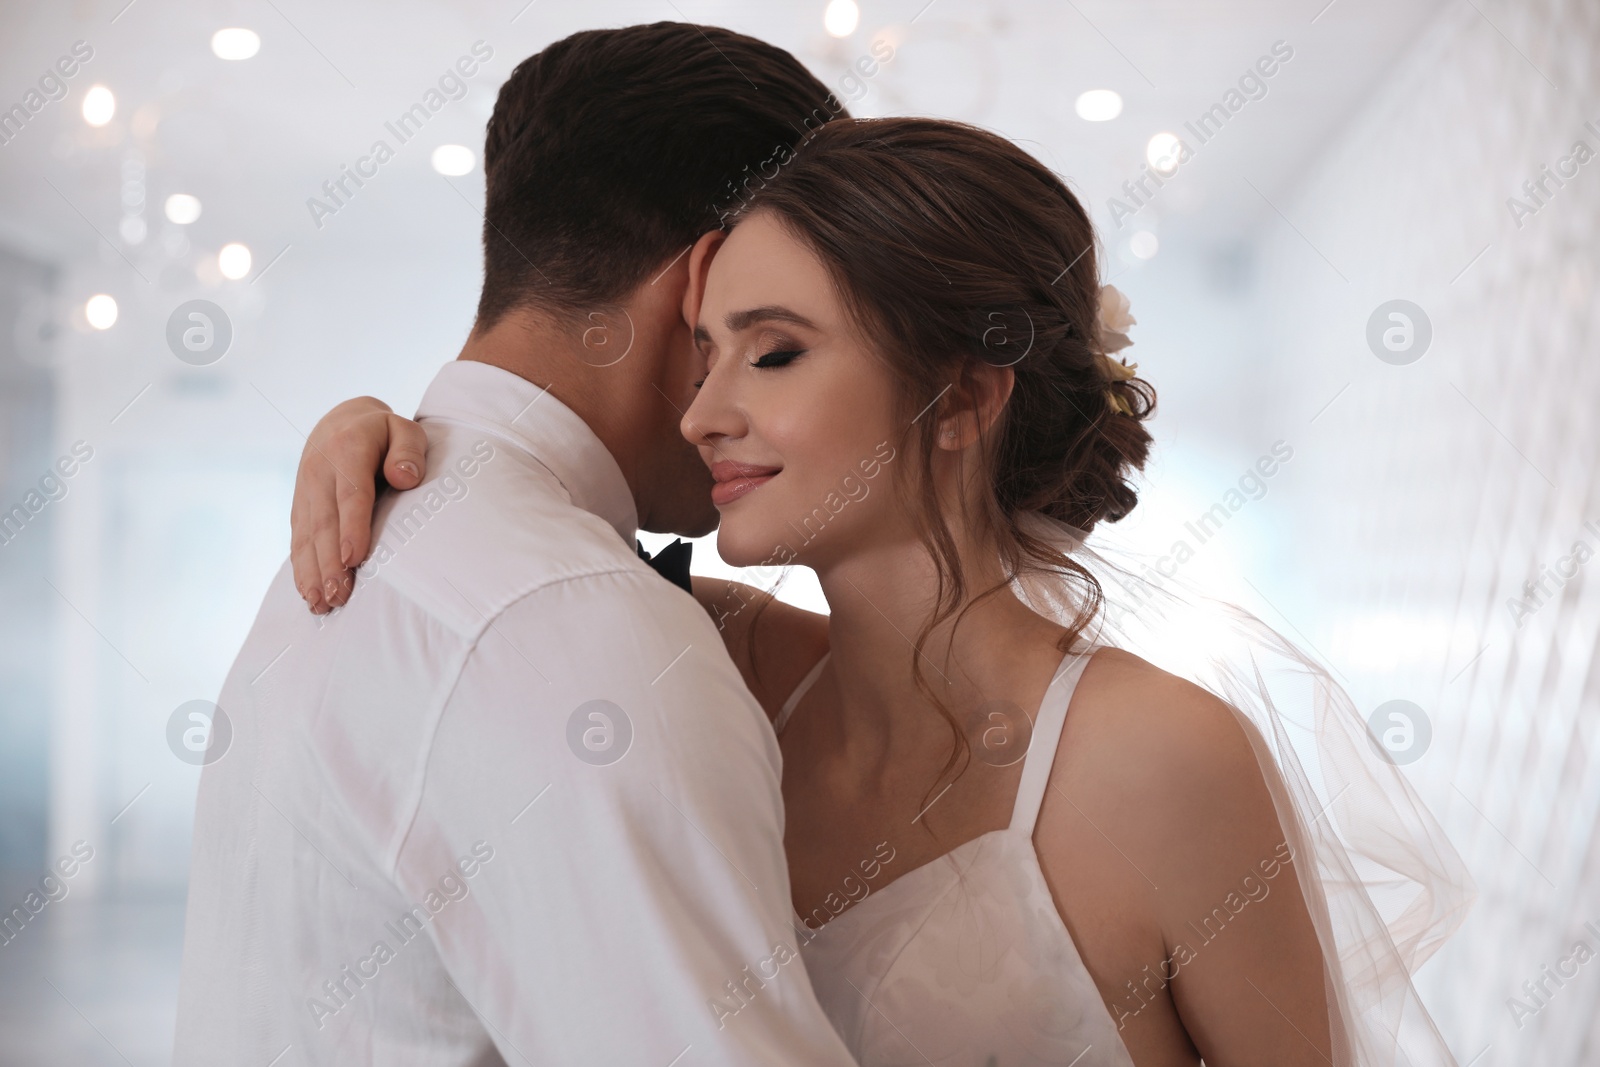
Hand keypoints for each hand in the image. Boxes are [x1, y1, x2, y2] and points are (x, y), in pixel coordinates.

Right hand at [290, 396, 428, 612]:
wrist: (340, 422)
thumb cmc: (383, 434)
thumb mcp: (404, 430)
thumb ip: (409, 450)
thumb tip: (405, 477)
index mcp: (346, 450)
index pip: (350, 494)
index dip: (351, 527)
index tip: (353, 559)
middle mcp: (319, 472)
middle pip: (324, 523)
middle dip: (329, 563)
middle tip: (338, 596)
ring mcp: (304, 491)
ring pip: (306, 536)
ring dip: (312, 573)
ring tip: (321, 604)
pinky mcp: (299, 507)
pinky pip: (297, 540)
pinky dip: (301, 569)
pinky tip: (308, 594)